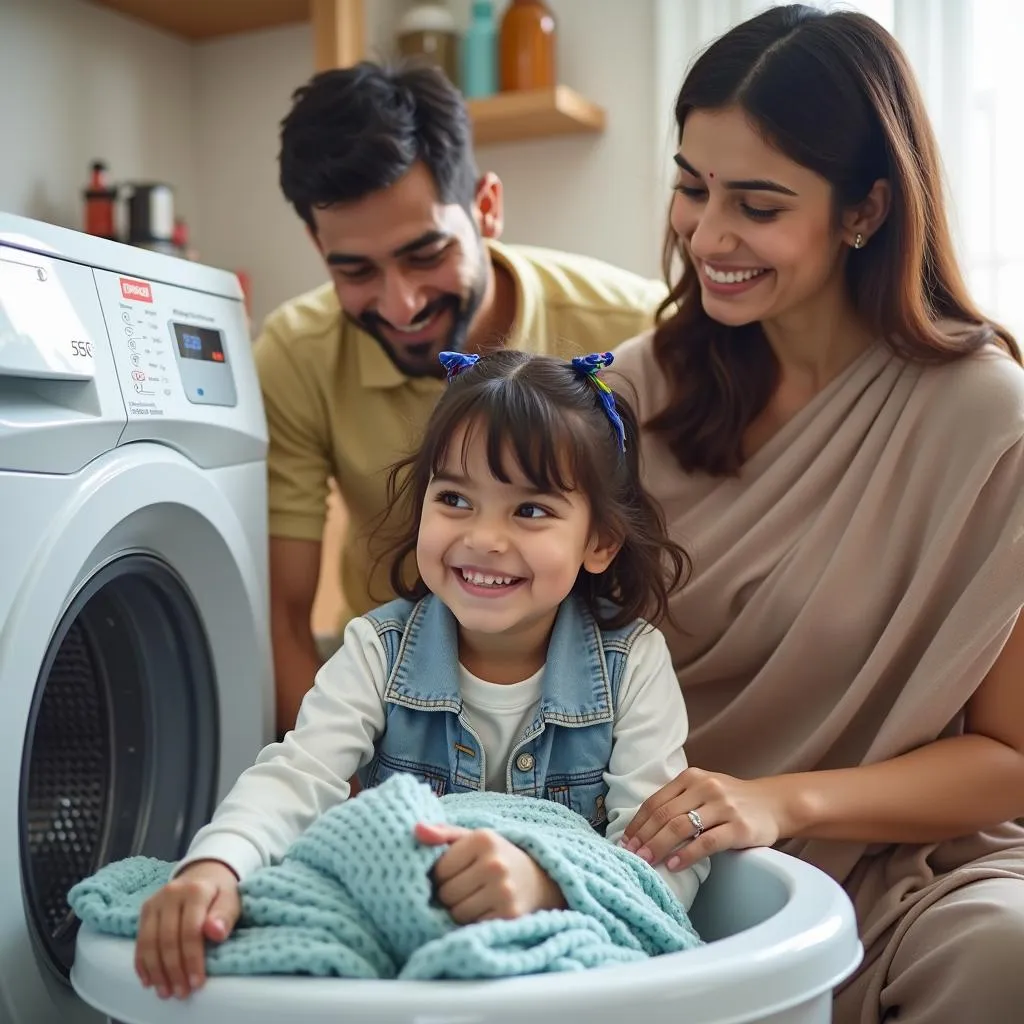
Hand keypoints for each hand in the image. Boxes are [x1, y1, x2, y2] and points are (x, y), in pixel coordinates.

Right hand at [135, 859, 240, 999]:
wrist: (205, 873)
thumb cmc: (220, 892)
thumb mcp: (232, 900)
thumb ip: (225, 916)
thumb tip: (216, 933)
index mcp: (196, 890)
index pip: (191, 930)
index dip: (192, 959)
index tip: (197, 982)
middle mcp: (172, 893)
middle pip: (168, 939)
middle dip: (174, 970)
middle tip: (181, 992)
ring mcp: (156, 901)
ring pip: (150, 942)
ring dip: (156, 971)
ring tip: (166, 991)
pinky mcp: (145, 909)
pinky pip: (139, 940)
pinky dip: (143, 963)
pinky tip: (149, 980)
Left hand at [414, 823, 565, 923]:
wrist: (539, 879)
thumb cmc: (495, 857)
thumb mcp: (472, 839)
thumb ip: (442, 833)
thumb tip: (416, 830)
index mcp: (483, 839)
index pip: (439, 870)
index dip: (439, 877)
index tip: (451, 875)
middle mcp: (495, 864)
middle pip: (446, 894)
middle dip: (447, 896)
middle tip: (462, 890)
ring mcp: (504, 890)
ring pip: (457, 913)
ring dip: (459, 911)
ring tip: (471, 900)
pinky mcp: (510, 915)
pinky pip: (473, 926)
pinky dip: (473, 923)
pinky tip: (483, 911)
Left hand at [622, 767, 795, 871]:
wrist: (774, 803)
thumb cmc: (733, 800)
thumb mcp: (704, 790)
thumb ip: (678, 801)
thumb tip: (643, 828)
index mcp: (691, 777)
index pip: (656, 802)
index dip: (638, 823)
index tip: (625, 841)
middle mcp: (705, 788)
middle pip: (664, 815)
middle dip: (644, 837)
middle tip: (630, 855)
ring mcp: (723, 807)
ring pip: (681, 827)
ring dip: (659, 847)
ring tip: (646, 862)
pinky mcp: (739, 827)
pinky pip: (707, 843)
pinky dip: (687, 855)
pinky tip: (674, 865)